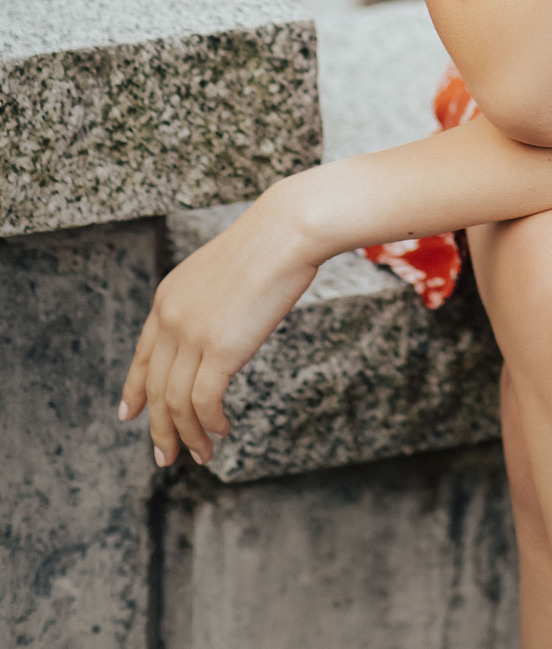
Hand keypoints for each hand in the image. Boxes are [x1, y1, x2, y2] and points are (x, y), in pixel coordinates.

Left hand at [118, 183, 318, 465]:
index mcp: (167, 298)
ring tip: (201, 455)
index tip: (130, 414)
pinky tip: (222, 430)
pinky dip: (210, 424)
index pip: (142, 355)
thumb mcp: (219, 273)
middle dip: (159, 428)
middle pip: (156, 388)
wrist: (286, 231)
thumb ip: (204, 304)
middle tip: (166, 456)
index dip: (135, 389)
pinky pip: (205, 402)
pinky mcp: (220, 350)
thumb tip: (212, 336)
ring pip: (177, 403)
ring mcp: (192, 335)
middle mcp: (171, 319)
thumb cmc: (267, 245)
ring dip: (188, 435)